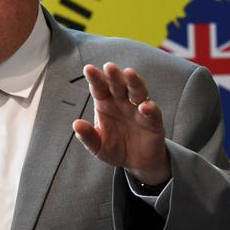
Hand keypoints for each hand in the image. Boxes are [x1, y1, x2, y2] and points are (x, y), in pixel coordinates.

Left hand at [72, 63, 170, 184]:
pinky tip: (145, 107)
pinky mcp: (153, 121)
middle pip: (118, 85)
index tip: (89, 69)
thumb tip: (76, 124)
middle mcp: (122, 102)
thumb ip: (88, 136)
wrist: (137, 163)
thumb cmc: (115, 148)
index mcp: (105, 103)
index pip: (99, 87)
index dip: (95, 78)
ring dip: (134, 82)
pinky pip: (153, 113)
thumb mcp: (98, 146)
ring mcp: (138, 109)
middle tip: (109, 66)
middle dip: (113, 75)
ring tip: (129, 73)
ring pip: (137, 91)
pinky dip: (150, 108)